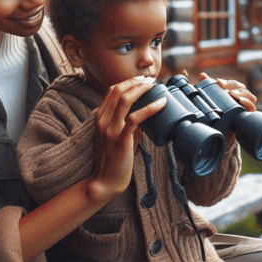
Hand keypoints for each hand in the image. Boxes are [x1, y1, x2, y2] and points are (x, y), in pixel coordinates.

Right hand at [90, 76, 164, 200]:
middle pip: (118, 90)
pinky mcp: (120, 140)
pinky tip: (161, 104)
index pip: (112, 91)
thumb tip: (146, 115)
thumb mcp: (120, 137)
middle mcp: (103, 121)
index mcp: (100, 118)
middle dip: (135, 81)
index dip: (128, 81)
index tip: (142, 80)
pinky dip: (150, 108)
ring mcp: (110, 130)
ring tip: (154, 86)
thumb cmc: (115, 159)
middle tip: (150, 80)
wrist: (106, 181)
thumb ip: (130, 125)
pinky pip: (135, 118)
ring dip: (141, 89)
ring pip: (125, 99)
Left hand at [190, 71, 256, 148]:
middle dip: (233, 86)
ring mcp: (243, 109)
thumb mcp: (202, 101)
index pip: (232, 84)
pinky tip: (241, 102)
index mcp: (229, 94)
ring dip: (242, 93)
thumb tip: (184, 71)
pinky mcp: (246, 118)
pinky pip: (252, 109)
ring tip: (232, 94)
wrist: (213, 137)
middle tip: (223, 87)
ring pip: (249, 96)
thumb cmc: (208, 117)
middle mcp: (238, 100)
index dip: (226, 82)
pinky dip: (249, 104)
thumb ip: (195, 87)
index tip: (217, 81)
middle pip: (241, 88)